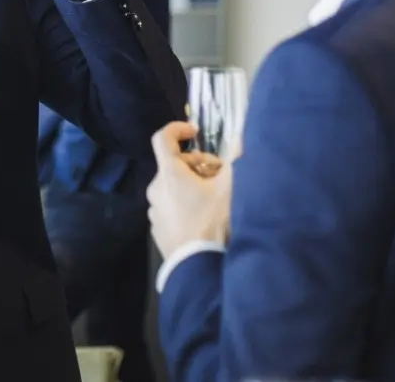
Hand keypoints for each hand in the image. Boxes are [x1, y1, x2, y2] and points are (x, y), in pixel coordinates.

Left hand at [146, 122, 231, 258]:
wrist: (199, 265)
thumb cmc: (213, 222)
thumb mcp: (230, 188)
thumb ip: (235, 160)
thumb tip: (239, 140)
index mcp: (169, 174)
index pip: (162, 138)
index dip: (178, 129)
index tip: (195, 133)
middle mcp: (156, 188)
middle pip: (174, 165)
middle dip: (197, 165)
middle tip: (218, 176)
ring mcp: (154, 209)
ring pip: (173, 187)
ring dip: (192, 186)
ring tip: (213, 199)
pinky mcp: (157, 227)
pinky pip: (171, 206)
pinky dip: (185, 204)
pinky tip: (203, 217)